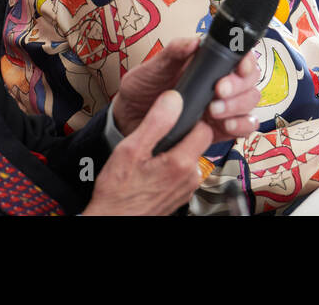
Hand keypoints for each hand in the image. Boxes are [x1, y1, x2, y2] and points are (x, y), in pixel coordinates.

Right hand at [83, 91, 211, 215]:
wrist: (114, 220)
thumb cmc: (118, 192)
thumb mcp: (131, 149)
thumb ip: (156, 122)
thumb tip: (174, 99)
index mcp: (181, 164)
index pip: (204, 128)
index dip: (189, 118)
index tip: (173, 117)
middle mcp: (190, 177)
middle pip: (197, 142)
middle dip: (180, 134)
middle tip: (155, 137)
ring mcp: (186, 188)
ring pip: (189, 156)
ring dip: (174, 151)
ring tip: (150, 155)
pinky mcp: (180, 195)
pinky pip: (183, 171)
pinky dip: (171, 166)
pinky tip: (152, 169)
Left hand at [112, 38, 260, 142]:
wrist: (130, 120)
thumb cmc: (142, 89)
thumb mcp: (152, 68)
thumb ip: (172, 53)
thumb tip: (193, 42)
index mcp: (208, 63)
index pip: (239, 56)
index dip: (246, 59)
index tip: (239, 67)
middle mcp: (220, 83)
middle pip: (249, 80)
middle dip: (239, 85)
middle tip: (219, 90)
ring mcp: (222, 107)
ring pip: (249, 103)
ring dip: (238, 106)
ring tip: (214, 111)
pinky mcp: (219, 130)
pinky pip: (243, 128)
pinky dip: (241, 126)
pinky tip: (226, 126)